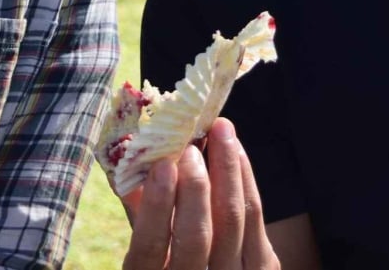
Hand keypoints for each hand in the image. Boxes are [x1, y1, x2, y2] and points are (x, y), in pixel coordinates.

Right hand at [122, 119, 279, 269]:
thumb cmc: (173, 259)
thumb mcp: (151, 246)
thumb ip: (138, 208)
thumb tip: (126, 158)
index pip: (150, 247)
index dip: (155, 206)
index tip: (161, 165)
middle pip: (196, 235)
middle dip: (194, 185)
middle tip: (190, 145)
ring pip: (232, 220)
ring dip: (226, 169)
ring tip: (220, 131)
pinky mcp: (263, 268)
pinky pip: (255, 217)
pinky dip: (245, 179)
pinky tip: (236, 152)